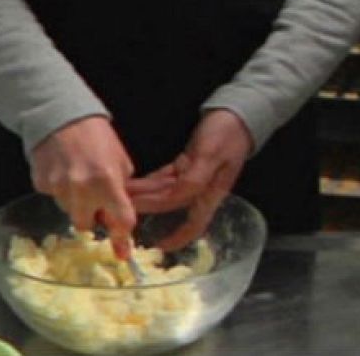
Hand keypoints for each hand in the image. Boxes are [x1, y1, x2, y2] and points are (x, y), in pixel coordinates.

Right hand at [30, 116, 136, 259]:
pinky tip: (62, 171)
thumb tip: (119, 211)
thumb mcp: (120, 160)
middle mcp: (82, 189)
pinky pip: (53, 198)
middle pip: (86, 225)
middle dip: (91, 217)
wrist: (61, 115)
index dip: (122, 238)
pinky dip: (59, 190)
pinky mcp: (41, 185)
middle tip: (94, 201)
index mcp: (108, 182)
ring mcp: (58, 188)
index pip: (121, 221)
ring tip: (77, 177)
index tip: (123, 253)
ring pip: (68, 212)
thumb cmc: (96, 135)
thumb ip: (121, 187)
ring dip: (75, 203)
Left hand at [127, 109, 253, 250]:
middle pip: (170, 205)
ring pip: (165, 190)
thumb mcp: (211, 155)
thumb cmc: (227, 133)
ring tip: (122, 192)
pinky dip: (151, 181)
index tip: (158, 245)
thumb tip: (175, 199)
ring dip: (144, 193)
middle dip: (147, 208)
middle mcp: (201, 189)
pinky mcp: (189, 163)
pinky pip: (166, 177)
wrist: (236, 113)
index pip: (193, 224)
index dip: (177, 238)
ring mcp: (194, 176)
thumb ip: (194, 179)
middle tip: (123, 208)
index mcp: (210, 192)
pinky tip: (135, 183)